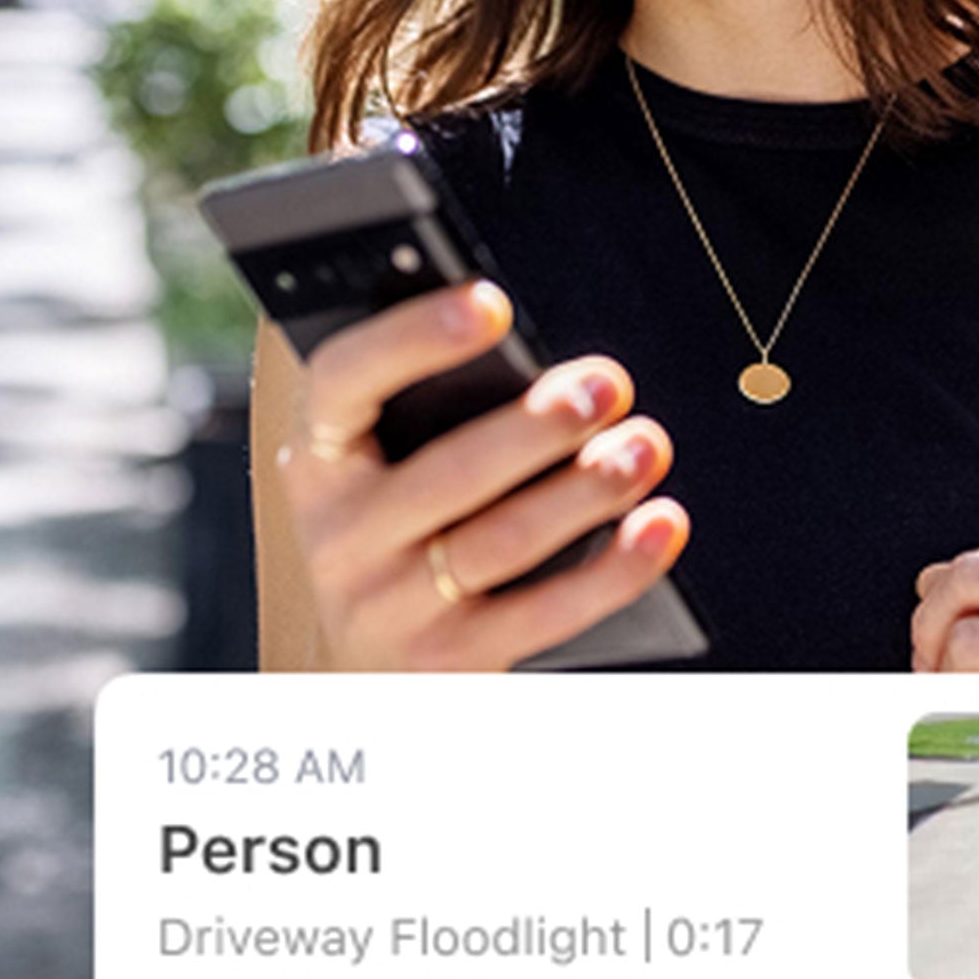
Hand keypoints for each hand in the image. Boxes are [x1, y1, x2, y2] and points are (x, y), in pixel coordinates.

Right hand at [277, 280, 686, 670]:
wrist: (365, 675)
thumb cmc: (397, 534)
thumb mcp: (381, 471)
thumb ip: (430, 412)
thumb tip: (546, 364)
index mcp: (317, 461)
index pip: (344, 382)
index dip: (412, 338)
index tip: (491, 304)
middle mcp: (339, 537)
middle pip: (448, 472)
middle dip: (537, 425)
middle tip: (608, 384)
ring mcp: (390, 608)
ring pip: (503, 540)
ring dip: (587, 489)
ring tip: (645, 446)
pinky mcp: (449, 664)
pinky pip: (546, 613)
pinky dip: (615, 568)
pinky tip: (661, 523)